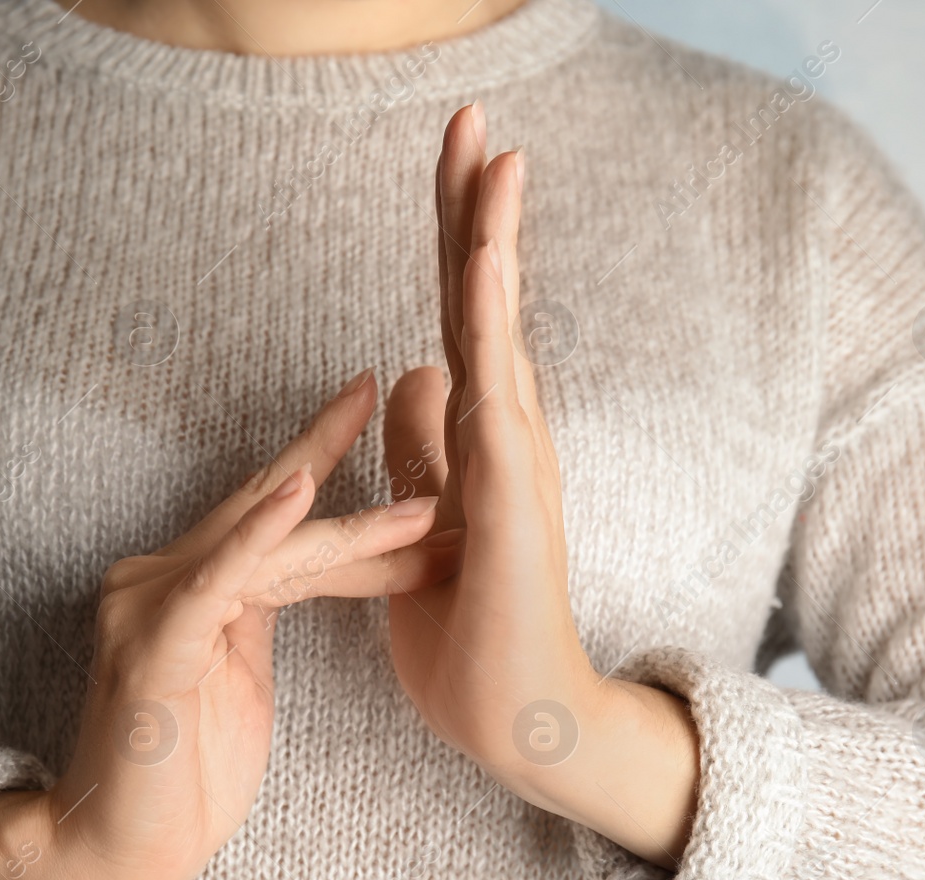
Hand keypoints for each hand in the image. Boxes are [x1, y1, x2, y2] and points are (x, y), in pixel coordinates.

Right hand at [0, 371, 457, 879]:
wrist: (118, 854)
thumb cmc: (180, 777)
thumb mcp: (238, 672)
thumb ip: (257, 609)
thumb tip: (308, 563)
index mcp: (185, 585)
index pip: (264, 510)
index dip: (318, 456)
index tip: (376, 407)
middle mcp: (158, 579)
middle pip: (263, 506)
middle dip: (331, 449)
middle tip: (392, 390)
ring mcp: (148, 608)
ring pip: (262, 546)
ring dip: (350, 527)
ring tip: (422, 503)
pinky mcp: (150, 648)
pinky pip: (214, 580)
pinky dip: (258, 535)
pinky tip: (300, 492)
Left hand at [382, 103, 699, 867]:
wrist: (515, 718)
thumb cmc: (469, 629)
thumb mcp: (424, 519)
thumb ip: (421, 449)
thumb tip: (408, 372)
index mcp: (481, 432)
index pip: (461, 314)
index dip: (457, 236)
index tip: (452, 157)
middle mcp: (508, 429)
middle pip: (484, 298)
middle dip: (475, 207)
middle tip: (471, 117)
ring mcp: (516, 457)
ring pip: (497, 325)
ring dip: (491, 235)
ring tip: (491, 147)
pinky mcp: (511, 495)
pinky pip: (495, 389)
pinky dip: (491, 317)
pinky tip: (484, 254)